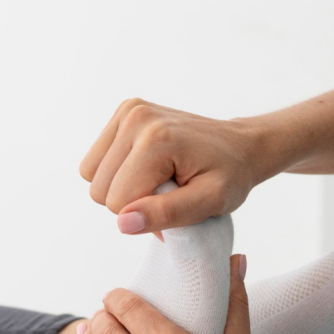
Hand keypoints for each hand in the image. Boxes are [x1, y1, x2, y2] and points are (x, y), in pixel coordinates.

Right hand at [79, 99, 267, 234]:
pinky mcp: (124, 111)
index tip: (177, 200)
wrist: (241, 145)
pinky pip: (96, 159)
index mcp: (156, 140)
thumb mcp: (210, 202)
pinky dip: (118, 171)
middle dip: (132, 200)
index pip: (118, 203)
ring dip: (122, 186)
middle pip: (99, 189)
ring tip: (159, 179)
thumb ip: (167, 214)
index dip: (146, 214)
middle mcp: (136, 118)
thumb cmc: (230, 175)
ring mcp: (128, 111)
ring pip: (92, 175)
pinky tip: (148, 166)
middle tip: (169, 191)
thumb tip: (123, 222)